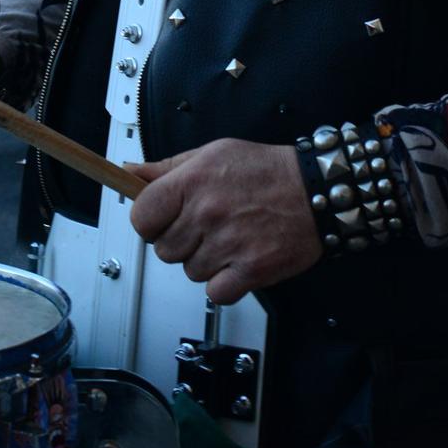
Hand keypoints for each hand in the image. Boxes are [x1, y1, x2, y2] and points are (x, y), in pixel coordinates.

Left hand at [129, 139, 323, 304]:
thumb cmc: (267, 170)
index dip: (149, 222)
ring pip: (190, 272)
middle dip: (181, 241)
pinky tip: (238, 261)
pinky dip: (225, 283)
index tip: (162, 220)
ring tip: (229, 238)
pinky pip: (215, 293)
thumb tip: (130, 173)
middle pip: (164, 250)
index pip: (141, 218)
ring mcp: (228, 243)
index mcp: (192, 181)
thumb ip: (167, 168)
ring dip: (206, 261)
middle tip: (207, 226)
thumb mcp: (212, 154)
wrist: (317, 190)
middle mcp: (207, 212)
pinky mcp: (250, 270)